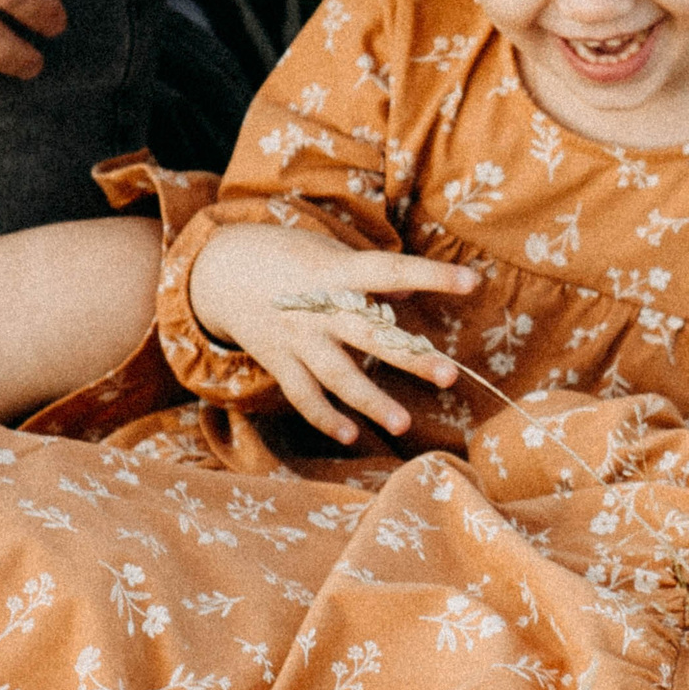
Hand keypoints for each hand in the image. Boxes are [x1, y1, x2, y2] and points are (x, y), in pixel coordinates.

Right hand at [188, 224, 474, 442]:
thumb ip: (370, 275)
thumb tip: (412, 292)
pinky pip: (303, 396)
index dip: (431, 275)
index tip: (471, 280)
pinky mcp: (279, 362)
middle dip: (409, 356)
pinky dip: (325, 417)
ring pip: (337, 376)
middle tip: (449, 375)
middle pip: (370, 334)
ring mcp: (297, 339)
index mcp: (337, 272)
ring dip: (371, 402)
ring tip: (404, 424)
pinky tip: (352, 435)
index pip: (390, 271)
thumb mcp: (329, 254)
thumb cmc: (290, 259)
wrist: (217, 270)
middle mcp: (319, 308)